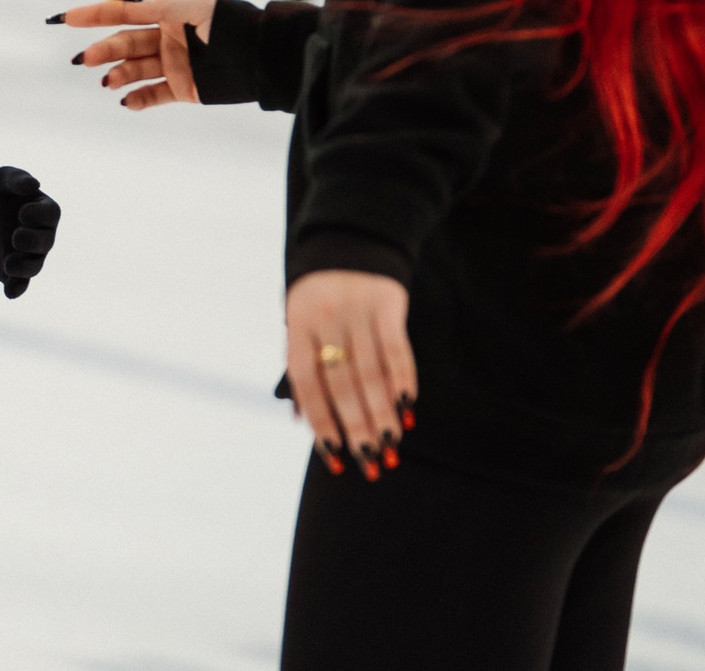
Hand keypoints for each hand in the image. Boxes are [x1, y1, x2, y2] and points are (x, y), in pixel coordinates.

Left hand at [0, 155, 60, 297]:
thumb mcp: (4, 177)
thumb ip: (19, 180)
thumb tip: (34, 185)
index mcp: (42, 210)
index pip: (51, 214)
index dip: (40, 216)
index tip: (22, 213)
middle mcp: (39, 235)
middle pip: (45, 242)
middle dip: (32, 242)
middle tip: (15, 236)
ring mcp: (26, 254)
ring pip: (34, 266)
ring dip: (25, 268)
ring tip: (8, 263)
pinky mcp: (9, 270)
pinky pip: (18, 283)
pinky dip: (16, 289)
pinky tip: (9, 292)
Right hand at [48, 0, 220, 107]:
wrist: (263, 53)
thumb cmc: (231, 22)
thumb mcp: (191, 9)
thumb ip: (157, 9)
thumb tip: (121, 6)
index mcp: (167, 14)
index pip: (123, 13)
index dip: (93, 14)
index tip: (65, 18)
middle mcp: (166, 38)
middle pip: (126, 43)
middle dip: (104, 50)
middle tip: (85, 60)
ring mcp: (174, 64)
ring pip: (136, 69)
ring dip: (119, 74)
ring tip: (109, 81)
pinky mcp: (184, 88)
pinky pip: (154, 94)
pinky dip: (138, 99)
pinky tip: (124, 101)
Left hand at [285, 270, 416, 480]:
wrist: (349, 239)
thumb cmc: (319, 296)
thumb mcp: (299, 321)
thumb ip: (301, 367)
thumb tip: (302, 423)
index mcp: (297, 326)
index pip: (306, 383)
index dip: (320, 423)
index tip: (335, 458)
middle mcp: (325, 319)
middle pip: (342, 384)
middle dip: (357, 429)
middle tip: (371, 464)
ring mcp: (357, 311)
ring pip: (371, 373)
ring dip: (383, 414)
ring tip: (391, 446)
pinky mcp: (387, 305)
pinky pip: (397, 351)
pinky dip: (403, 382)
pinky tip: (407, 410)